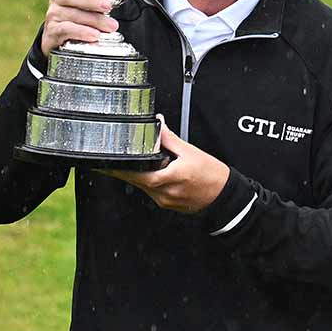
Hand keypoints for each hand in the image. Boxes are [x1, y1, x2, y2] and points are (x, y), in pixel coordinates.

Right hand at [40, 0, 118, 55]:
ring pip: (72, 14)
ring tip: (111, 26)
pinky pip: (67, 30)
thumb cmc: (78, 22)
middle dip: (90, 0)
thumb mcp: (88, 9)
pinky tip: (94, 35)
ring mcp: (53, 16)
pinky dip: (82, 32)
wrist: (59, 44)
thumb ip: (96, 0)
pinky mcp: (52, 32)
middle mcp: (57, 1)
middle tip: (108, 6)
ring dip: (94, 20)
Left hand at [106, 116, 230, 213]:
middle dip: (125, 172)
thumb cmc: (212, 176)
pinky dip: (150, 183)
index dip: (118, 170)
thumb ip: (170, 139)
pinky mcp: (168, 204)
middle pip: (136, 181)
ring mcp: (165, 201)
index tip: (106, 165)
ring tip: (144, 166)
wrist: (225, 195)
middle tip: (114, 164)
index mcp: (168, 178)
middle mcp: (164, 193)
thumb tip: (158, 125)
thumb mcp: (191, 152)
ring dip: (139, 177)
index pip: (135, 175)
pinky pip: (153, 193)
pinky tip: (158, 175)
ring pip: (143, 187)